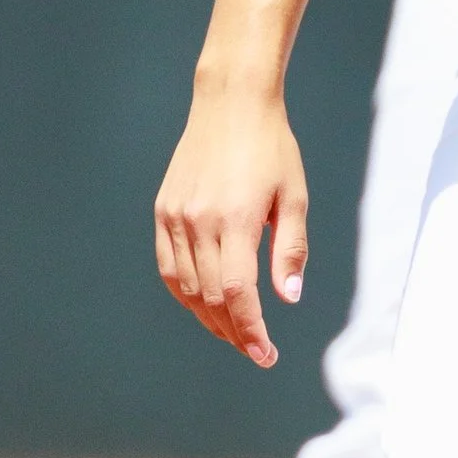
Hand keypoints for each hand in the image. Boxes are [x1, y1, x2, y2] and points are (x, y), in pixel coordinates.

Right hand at [154, 81, 307, 367]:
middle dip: (235, 333)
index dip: (251, 331)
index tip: (267, 354)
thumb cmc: (272, 148)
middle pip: (212, 297)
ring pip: (188, 287)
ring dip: (210, 319)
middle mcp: (198, 221)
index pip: (238, 293)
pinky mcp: (163, 210)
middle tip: (257, 351)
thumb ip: (290, 250)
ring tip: (235, 334)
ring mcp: (175, 216)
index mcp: (235, 218)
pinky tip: (205, 306)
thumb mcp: (294, 197)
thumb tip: (288, 298)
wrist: (230, 103)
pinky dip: (186, 294)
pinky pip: (169, 266)